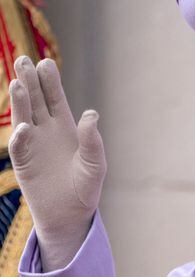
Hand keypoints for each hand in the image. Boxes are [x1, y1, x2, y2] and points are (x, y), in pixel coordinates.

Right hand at [8, 56, 106, 270]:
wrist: (71, 215)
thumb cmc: (86, 188)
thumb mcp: (95, 164)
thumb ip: (92, 141)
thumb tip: (90, 114)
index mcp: (65, 127)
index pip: (55, 98)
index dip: (50, 81)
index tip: (46, 63)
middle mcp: (46, 130)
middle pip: (35, 100)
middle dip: (30, 81)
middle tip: (24, 60)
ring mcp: (32, 144)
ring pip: (23, 116)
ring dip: (19, 100)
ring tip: (18, 82)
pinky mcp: (23, 162)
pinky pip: (18, 145)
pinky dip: (20, 136)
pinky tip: (25, 128)